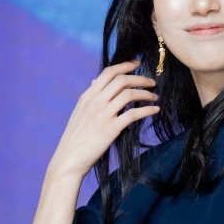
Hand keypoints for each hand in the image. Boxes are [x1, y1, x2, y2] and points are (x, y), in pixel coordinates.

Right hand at [49, 60, 159, 180]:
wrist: (69, 160)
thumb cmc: (75, 139)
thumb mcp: (79, 113)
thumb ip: (90, 98)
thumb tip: (96, 83)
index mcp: (87, 96)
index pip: (108, 73)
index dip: (125, 65)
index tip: (137, 64)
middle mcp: (95, 102)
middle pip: (121, 80)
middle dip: (140, 78)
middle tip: (151, 82)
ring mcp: (103, 115)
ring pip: (129, 94)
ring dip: (146, 93)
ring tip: (154, 96)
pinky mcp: (111, 129)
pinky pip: (133, 114)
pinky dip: (147, 110)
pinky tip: (155, 110)